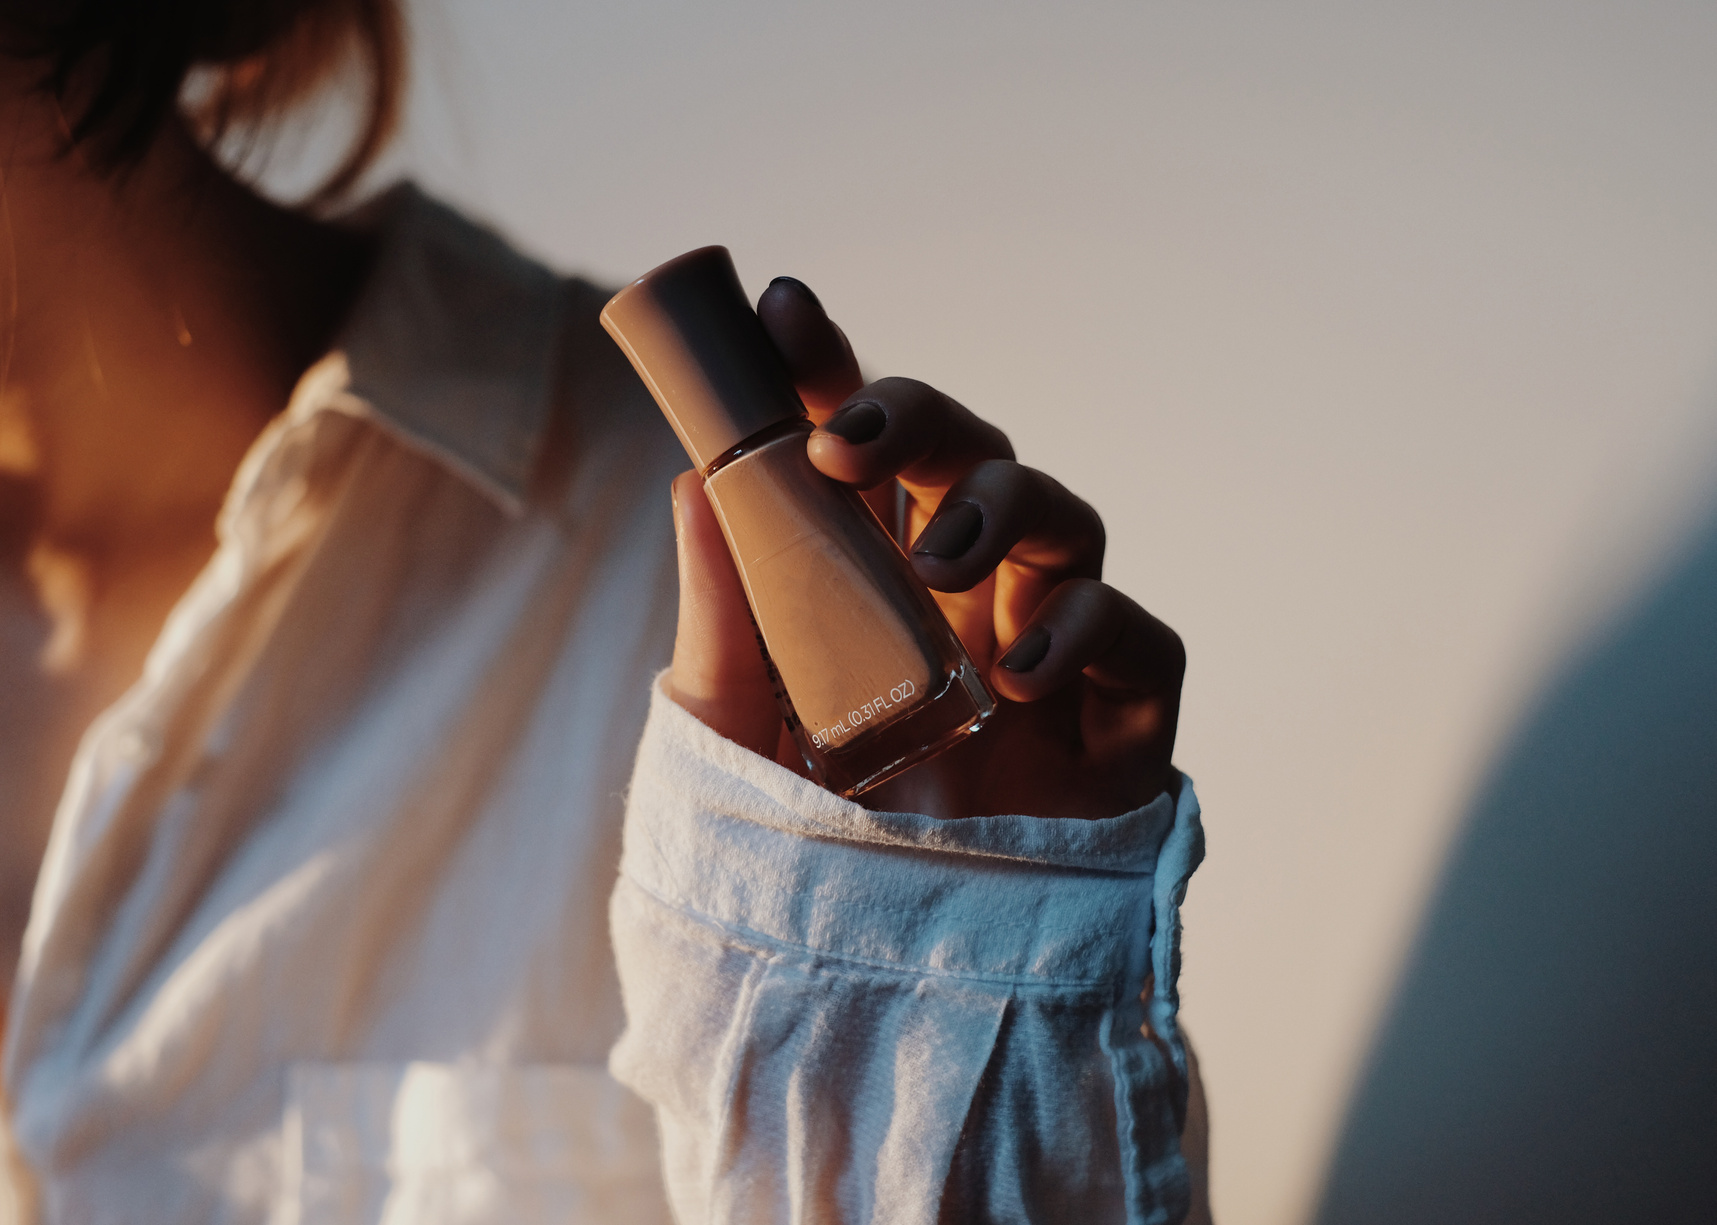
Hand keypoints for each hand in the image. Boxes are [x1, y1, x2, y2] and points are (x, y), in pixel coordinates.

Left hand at [664, 277, 1183, 820]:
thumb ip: (723, 616)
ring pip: (1065, 520)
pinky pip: (1141, 637)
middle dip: (922, 421)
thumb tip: (691, 478)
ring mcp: (1047, 660)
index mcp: (868, 592)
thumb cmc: (798, 861)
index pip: (861, 462)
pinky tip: (1018, 668)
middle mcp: (961, 607)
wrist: (876, 1006)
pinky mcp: (1120, 728)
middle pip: (972, 461)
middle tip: (849, 442)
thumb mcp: (730, 737)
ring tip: (936, 563)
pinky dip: (1089, 625)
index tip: (781, 314)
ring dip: (1003, 511)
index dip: (833, 378)